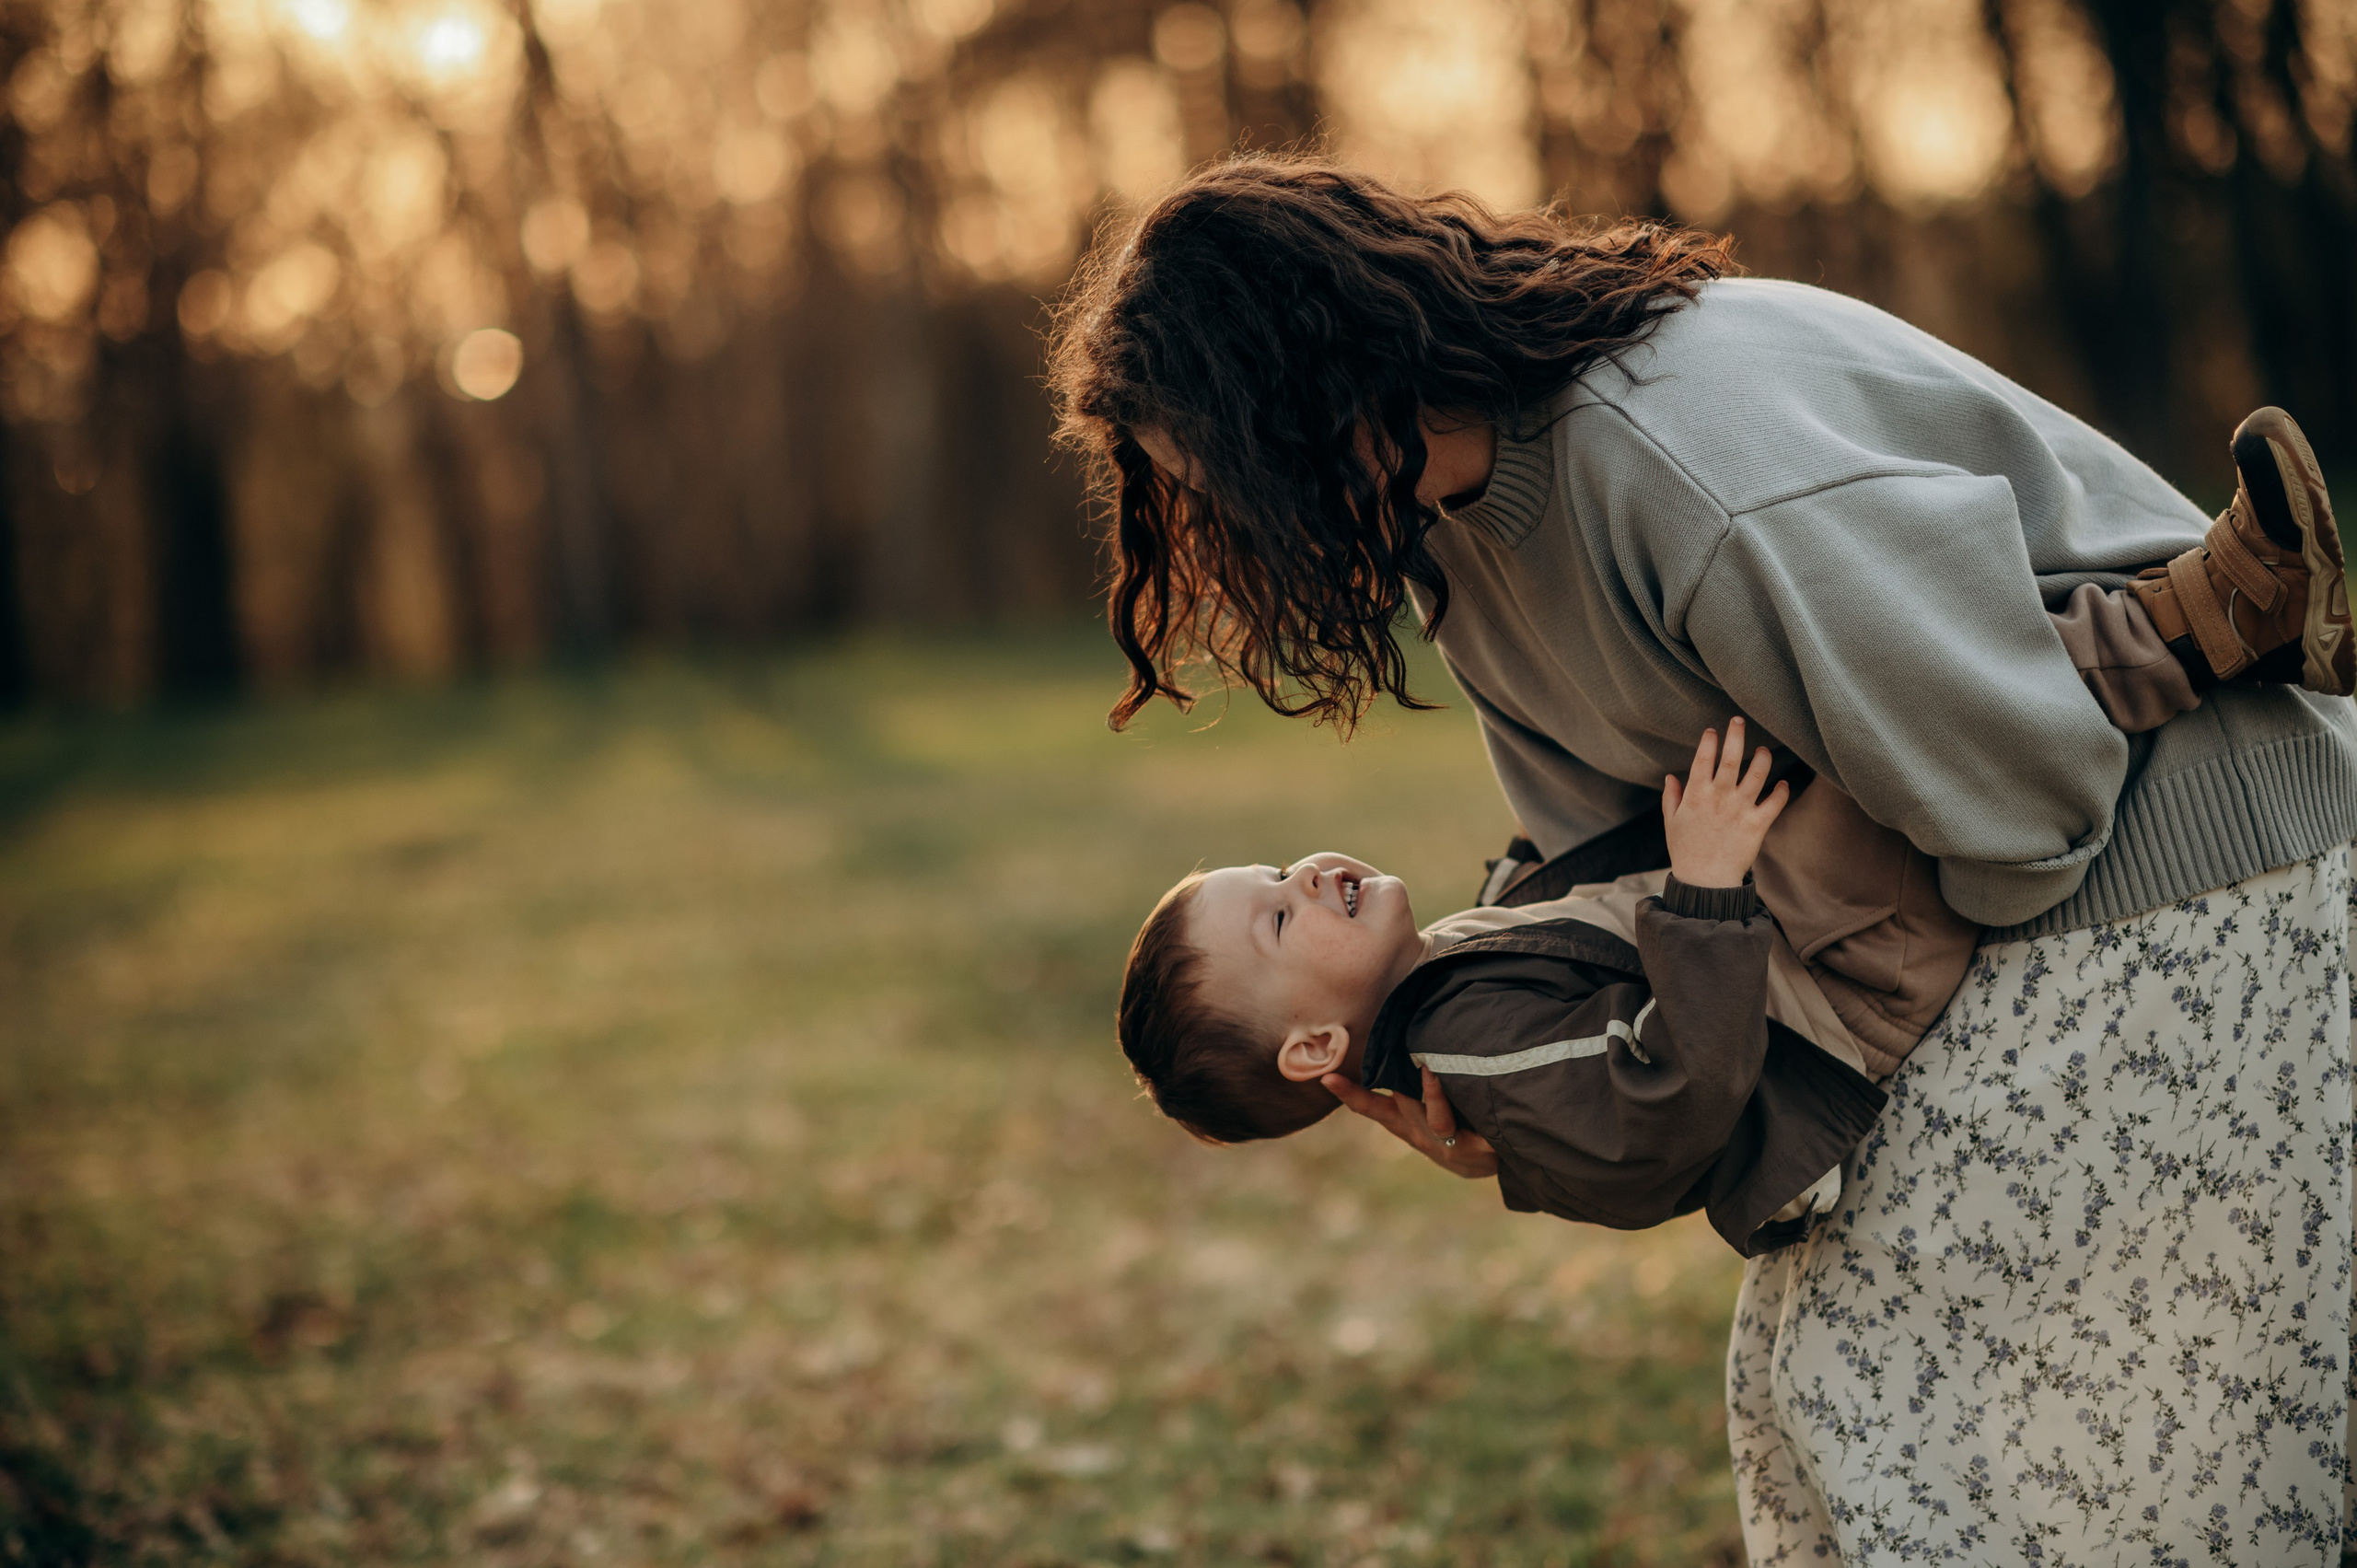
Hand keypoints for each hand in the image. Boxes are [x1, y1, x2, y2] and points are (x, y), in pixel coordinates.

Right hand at [1322, 1066, 1498, 1179]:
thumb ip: (1409, 1083)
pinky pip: (1477, 1135)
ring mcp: (1449, 1146)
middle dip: (1399, 1089)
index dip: (1350, 1094)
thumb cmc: (1452, 1126)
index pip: (1372, 1108)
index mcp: (1405, 1123)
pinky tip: (1485, 1117)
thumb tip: (1402, 1040)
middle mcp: (1422, 1135)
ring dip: (1433, 1097)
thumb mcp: (1424, 1107)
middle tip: (1400, 1058)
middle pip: (1404, 1110)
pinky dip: (1483, 1125)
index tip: (1327, 1077)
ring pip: (1436, 1122)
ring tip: (1431, 1072)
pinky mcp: (1478, 1153)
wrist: (1490, 1164)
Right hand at [1661, 717, 1789, 887]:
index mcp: (1696, 795)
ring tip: (1764, 750)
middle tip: (1739, 720)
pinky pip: (1775, 802)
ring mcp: (1740, 810)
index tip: (1712, 731)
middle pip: (1732, 758)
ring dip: (1763, 758)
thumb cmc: (1685, 851)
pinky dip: (1781, 790)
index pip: (1703, 759)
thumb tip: (1670, 777)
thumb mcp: (1672, 822)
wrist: (1706, 881)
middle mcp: (1719, 798)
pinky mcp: (1758, 824)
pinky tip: (1782, 783)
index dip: (1709, 741)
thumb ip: (1671, 797)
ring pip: (1757, 774)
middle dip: (1736, 735)